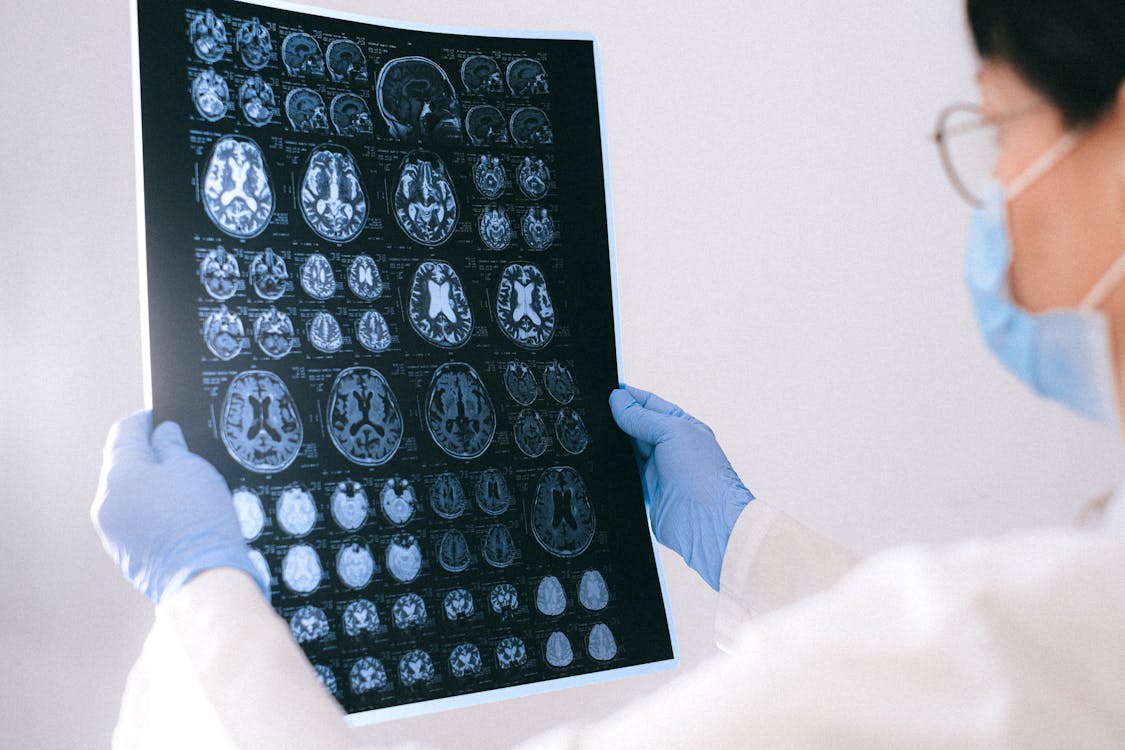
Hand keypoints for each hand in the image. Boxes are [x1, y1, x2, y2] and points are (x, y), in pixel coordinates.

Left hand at [91, 410, 268, 603]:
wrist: (203, 577)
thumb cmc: (199, 520)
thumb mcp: (193, 469)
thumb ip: (172, 446)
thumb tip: (163, 435)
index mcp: (119, 474)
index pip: (124, 432)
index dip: (145, 420)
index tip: (161, 417)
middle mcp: (106, 501)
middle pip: (123, 464)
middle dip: (148, 455)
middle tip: (180, 452)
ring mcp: (111, 530)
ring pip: (128, 493)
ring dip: (150, 484)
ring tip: (183, 487)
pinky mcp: (123, 551)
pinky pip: (133, 518)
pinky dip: (151, 510)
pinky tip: (178, 514)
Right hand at [609, 386, 752, 589]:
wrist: (707, 524)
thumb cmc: (704, 477)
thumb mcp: (673, 432)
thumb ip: (642, 417)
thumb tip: (618, 400)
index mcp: (683, 427)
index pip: (650, 405)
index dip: (629, 398)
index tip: (608, 393)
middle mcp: (672, 448)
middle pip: (637, 427)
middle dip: (618, 420)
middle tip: (596, 413)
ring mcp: (659, 471)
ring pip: (628, 451)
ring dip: (615, 445)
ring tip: (596, 435)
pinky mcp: (647, 492)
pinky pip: (624, 475)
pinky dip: (614, 469)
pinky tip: (602, 461)